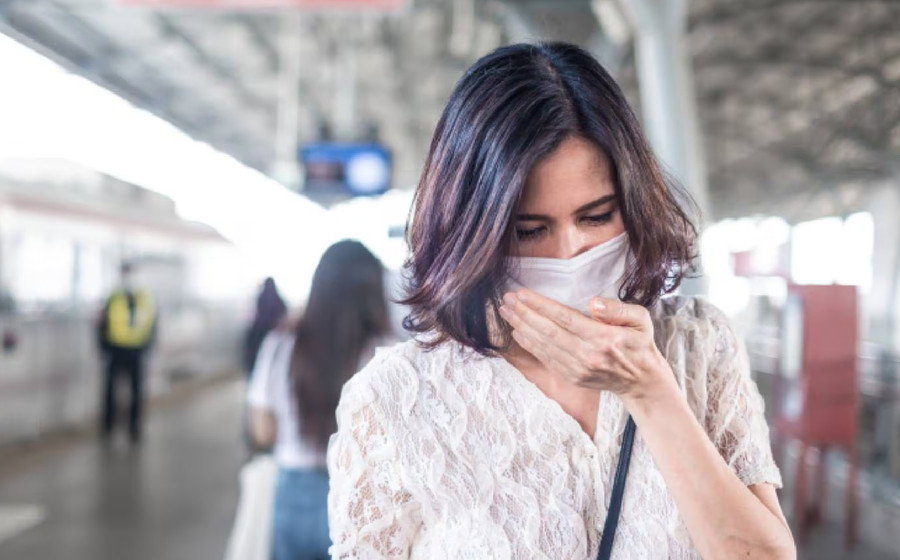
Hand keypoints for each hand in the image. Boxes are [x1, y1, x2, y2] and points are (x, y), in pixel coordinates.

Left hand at [498, 289, 676, 404]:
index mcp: (604, 338)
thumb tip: (593, 303)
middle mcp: (588, 356)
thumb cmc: (640, 343)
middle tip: (506, 300)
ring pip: (543, 346)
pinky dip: (529, 346)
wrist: (641, 380)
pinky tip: (518, 332)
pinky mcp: (572, 377)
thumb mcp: (641, 320)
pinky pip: (545, 359)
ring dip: (521, 328)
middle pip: (548, 332)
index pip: (564, 318)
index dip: (540, 305)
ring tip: (506, 312)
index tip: (521, 293)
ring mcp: (578, 369)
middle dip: (524, 314)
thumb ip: (618, 309)